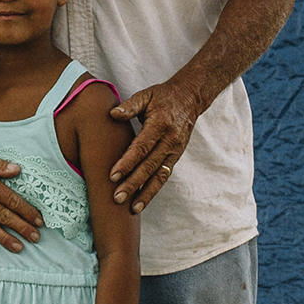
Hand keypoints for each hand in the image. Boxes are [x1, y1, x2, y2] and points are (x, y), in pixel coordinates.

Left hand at [108, 79, 200, 211]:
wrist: (190, 98)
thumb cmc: (163, 97)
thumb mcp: (146, 95)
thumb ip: (130, 106)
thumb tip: (113, 114)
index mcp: (160, 125)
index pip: (141, 148)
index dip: (127, 163)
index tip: (113, 176)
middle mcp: (170, 141)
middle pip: (149, 166)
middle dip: (133, 184)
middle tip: (117, 197)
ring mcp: (175, 151)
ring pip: (159, 176)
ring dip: (145, 193)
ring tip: (132, 208)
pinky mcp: (176, 157)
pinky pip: (164, 176)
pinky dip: (153, 190)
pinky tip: (142, 201)